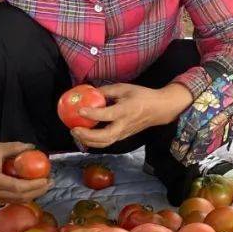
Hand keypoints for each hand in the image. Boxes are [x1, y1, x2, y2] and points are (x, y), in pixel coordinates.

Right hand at [0, 132, 50, 203]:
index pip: (18, 187)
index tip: (46, 179)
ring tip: (46, 185)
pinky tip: (35, 188)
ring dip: (34, 194)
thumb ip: (16, 147)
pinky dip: (26, 195)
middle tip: (51, 182)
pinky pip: (14, 200)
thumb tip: (33, 147)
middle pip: (21, 197)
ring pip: (19, 200)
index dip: (34, 185)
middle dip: (39, 191)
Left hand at [72, 83, 192, 149]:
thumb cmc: (142, 96)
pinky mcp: (123, 136)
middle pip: (104, 137)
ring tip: (76, 133)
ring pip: (105, 143)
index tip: (80, 110)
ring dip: (88, 141)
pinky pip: (107, 142)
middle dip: (87, 135)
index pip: (107, 115)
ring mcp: (124, 133)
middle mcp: (124, 125)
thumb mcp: (125, 88)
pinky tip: (84, 136)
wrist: (159, 109)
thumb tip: (89, 91)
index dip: (92, 113)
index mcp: (125, 111)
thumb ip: (107, 90)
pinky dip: (94, 142)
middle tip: (74, 129)